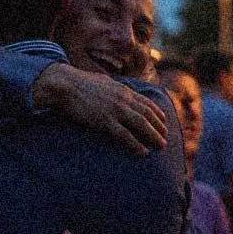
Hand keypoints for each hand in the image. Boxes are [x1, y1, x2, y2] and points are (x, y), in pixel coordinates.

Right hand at [31, 63, 166, 155]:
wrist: (66, 85)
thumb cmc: (80, 83)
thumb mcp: (103, 81)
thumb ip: (113, 86)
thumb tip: (115, 87)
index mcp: (123, 90)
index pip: (146, 102)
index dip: (158, 113)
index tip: (164, 122)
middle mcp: (123, 99)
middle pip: (148, 114)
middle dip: (160, 127)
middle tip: (166, 138)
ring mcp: (115, 110)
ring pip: (141, 124)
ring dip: (154, 136)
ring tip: (161, 146)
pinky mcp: (104, 121)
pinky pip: (124, 135)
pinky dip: (136, 144)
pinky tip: (143, 152)